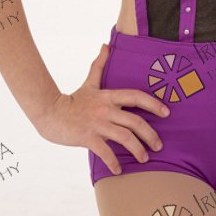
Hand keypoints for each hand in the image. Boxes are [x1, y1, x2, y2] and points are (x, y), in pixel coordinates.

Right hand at [36, 44, 168, 173]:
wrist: (49, 113)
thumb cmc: (72, 100)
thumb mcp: (89, 83)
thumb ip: (99, 65)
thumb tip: (106, 45)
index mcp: (108, 96)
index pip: (136, 96)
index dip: (153, 103)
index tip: (166, 112)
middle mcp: (105, 109)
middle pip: (135, 122)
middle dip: (150, 135)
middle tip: (158, 145)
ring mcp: (97, 124)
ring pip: (125, 138)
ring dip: (138, 150)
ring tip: (144, 158)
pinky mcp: (87, 138)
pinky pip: (105, 152)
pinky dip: (114, 163)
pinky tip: (119, 170)